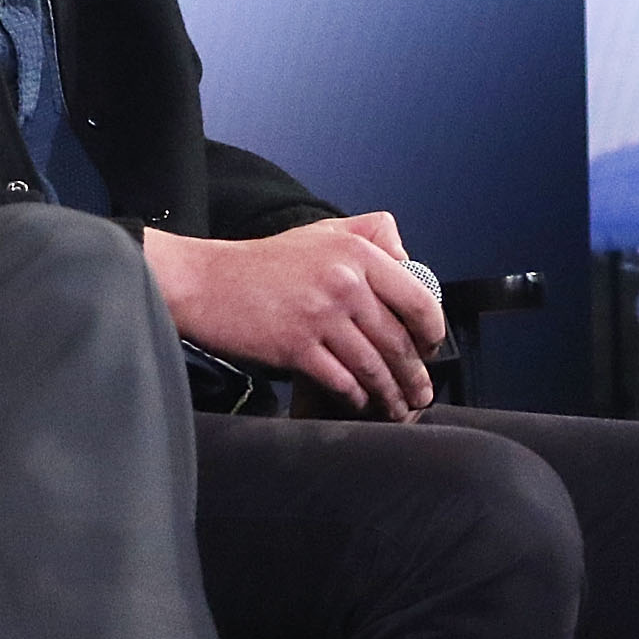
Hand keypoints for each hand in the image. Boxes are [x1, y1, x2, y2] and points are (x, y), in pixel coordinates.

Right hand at [145, 213, 447, 421]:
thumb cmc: (262, 262)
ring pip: (375, 367)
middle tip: (421, 392)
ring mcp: (320, 317)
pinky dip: (356, 397)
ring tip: (398, 407)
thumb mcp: (320, 231)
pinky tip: (359, 402)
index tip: (430, 348)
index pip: (417, 299)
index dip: (432, 332)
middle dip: (416, 375)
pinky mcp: (297, 348)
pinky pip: (343, 381)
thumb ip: (368, 236)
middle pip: (398, 341)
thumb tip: (408, 260)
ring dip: (391, 394)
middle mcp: (344, 283)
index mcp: (356, 253)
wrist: (206, 282)